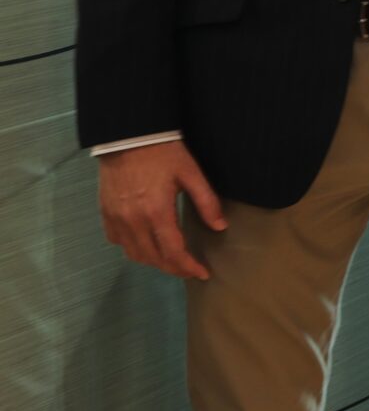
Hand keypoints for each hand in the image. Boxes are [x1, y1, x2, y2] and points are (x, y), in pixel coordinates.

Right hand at [97, 141, 226, 279]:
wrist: (128, 136)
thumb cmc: (164, 153)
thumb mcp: (192, 174)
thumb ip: (207, 202)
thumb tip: (220, 227)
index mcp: (157, 213)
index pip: (174, 252)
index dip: (188, 267)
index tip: (202, 274)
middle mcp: (133, 222)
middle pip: (153, 258)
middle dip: (174, 268)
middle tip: (190, 269)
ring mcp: (116, 219)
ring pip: (134, 254)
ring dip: (153, 262)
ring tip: (172, 260)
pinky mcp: (106, 213)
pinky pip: (117, 241)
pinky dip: (133, 249)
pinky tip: (146, 245)